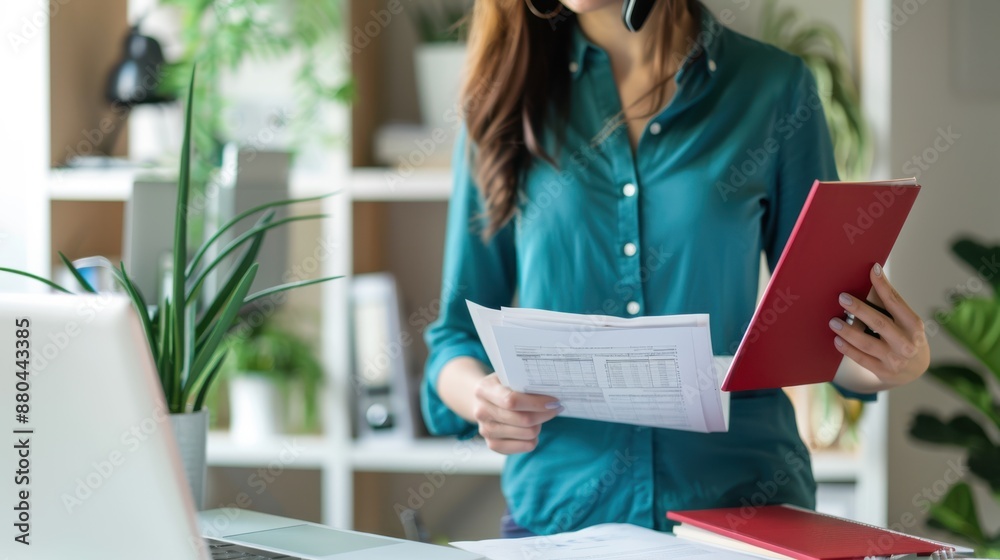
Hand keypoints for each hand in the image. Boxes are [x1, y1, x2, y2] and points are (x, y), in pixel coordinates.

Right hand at [473, 373, 561, 453]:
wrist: (482, 399)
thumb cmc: (501, 386)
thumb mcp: (508, 376)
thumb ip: (524, 382)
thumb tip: (552, 393)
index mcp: (484, 390)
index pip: (512, 400)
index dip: (536, 403)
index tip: (553, 401)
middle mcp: (482, 412)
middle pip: (523, 420)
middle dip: (544, 414)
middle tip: (554, 407)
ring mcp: (486, 430)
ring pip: (527, 434)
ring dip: (539, 425)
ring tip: (539, 416)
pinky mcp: (493, 445)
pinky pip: (525, 446)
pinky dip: (534, 438)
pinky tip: (531, 428)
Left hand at [829, 262, 929, 388]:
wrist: (916, 370)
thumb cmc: (906, 337)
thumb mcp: (906, 322)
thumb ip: (890, 305)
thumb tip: (871, 276)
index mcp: (913, 325)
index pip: (896, 303)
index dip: (884, 286)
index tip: (872, 269)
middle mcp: (906, 343)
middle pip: (880, 323)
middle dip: (860, 309)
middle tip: (842, 298)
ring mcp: (895, 359)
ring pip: (867, 343)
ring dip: (848, 331)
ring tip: (833, 321)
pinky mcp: (883, 371)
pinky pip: (862, 359)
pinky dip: (848, 349)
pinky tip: (836, 340)